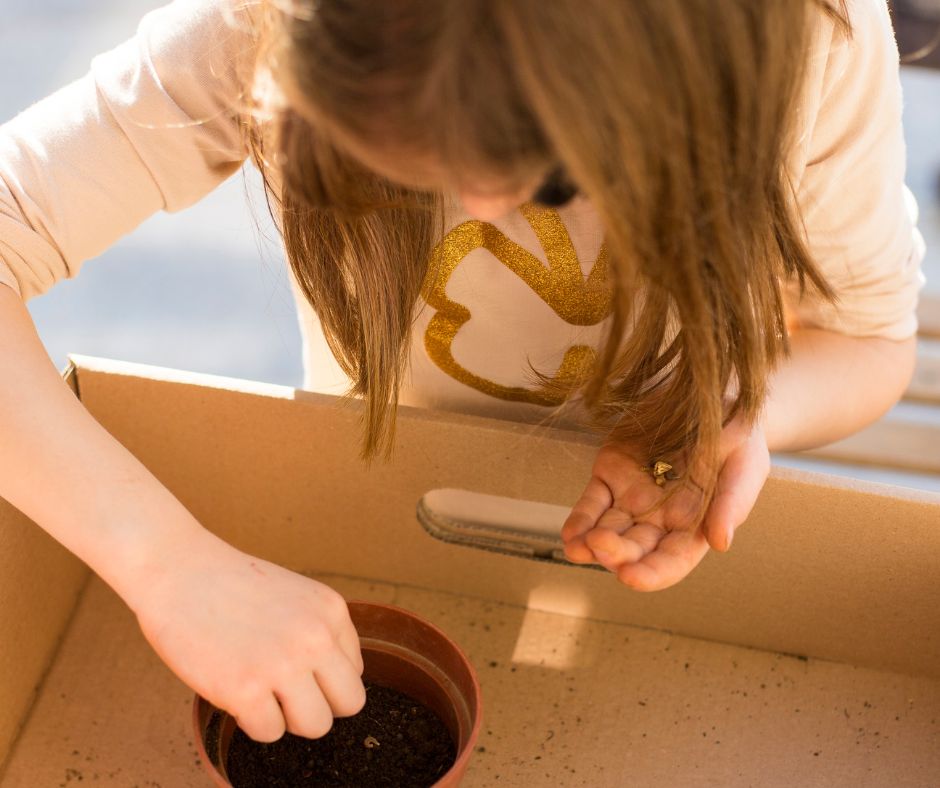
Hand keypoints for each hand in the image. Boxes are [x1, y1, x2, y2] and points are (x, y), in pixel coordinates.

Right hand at [132, 530, 364, 741]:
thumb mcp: (295, 597)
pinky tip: (234, 693)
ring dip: (288, 719)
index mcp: (332, 611)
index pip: (354, 670)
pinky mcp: (246, 689)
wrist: (178, 570)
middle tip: (285, 695)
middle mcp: (316, 637)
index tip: (294, 669)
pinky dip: (251, 722)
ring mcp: (283, 664)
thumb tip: (329, 684)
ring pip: (317, 725)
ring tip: (261, 694)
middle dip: (319, 706)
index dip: (322, 678)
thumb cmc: (229, 585)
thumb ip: (317, 632)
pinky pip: (269, 733)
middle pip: (349, 703)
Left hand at [561, 414, 769, 590]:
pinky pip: (592, 502)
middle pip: (634, 548)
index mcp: (694, 526)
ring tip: (577, 547)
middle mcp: (660, 519)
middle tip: (600, 546)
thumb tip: (720, 543)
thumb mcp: (745, 465)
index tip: (631, 577)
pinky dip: (580, 519)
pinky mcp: (611, 474)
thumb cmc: (738, 438)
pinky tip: (571, 534)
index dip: (652, 573)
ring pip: (608, 530)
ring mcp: (632, 498)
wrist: (712, 396)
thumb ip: (732, 503)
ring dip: (590, 543)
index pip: (671, 560)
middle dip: (615, 553)